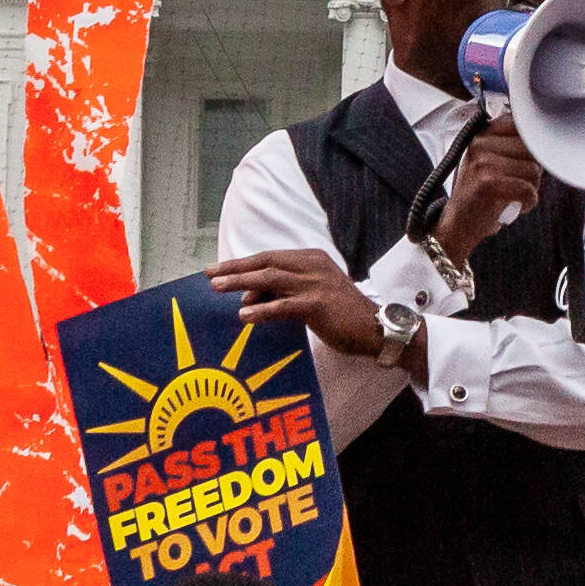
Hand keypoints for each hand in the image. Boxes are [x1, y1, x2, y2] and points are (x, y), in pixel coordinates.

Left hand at [205, 242, 395, 357]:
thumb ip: (282, 292)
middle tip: (210, 275)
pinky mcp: (318, 304)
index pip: (269, 257)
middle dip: (235, 269)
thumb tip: (248, 299)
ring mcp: (316, 283)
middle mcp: (312, 265)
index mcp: (311, 258)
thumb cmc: (341, 314)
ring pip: (270, 279)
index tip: (218, 269)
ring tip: (218, 289)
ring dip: (241, 284)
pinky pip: (283, 306)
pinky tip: (245, 317)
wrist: (374, 328)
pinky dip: (262, 310)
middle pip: (266, 263)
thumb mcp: (309, 295)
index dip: (242, 263)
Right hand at [430, 117, 545, 263]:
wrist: (457, 224)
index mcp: (482, 134)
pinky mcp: (489, 184)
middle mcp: (481, 144)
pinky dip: (528, 203)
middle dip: (533, 171)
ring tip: (513, 195)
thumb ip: (510, 144)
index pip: (522, 127)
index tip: (524, 161)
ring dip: (531, 188)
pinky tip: (514, 206)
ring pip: (533, 171)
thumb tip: (543, 138)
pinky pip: (529, 190)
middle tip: (517, 184)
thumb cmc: (479, 193)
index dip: (531, 147)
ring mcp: (484, 163)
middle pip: (532, 150)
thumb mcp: (487, 160)